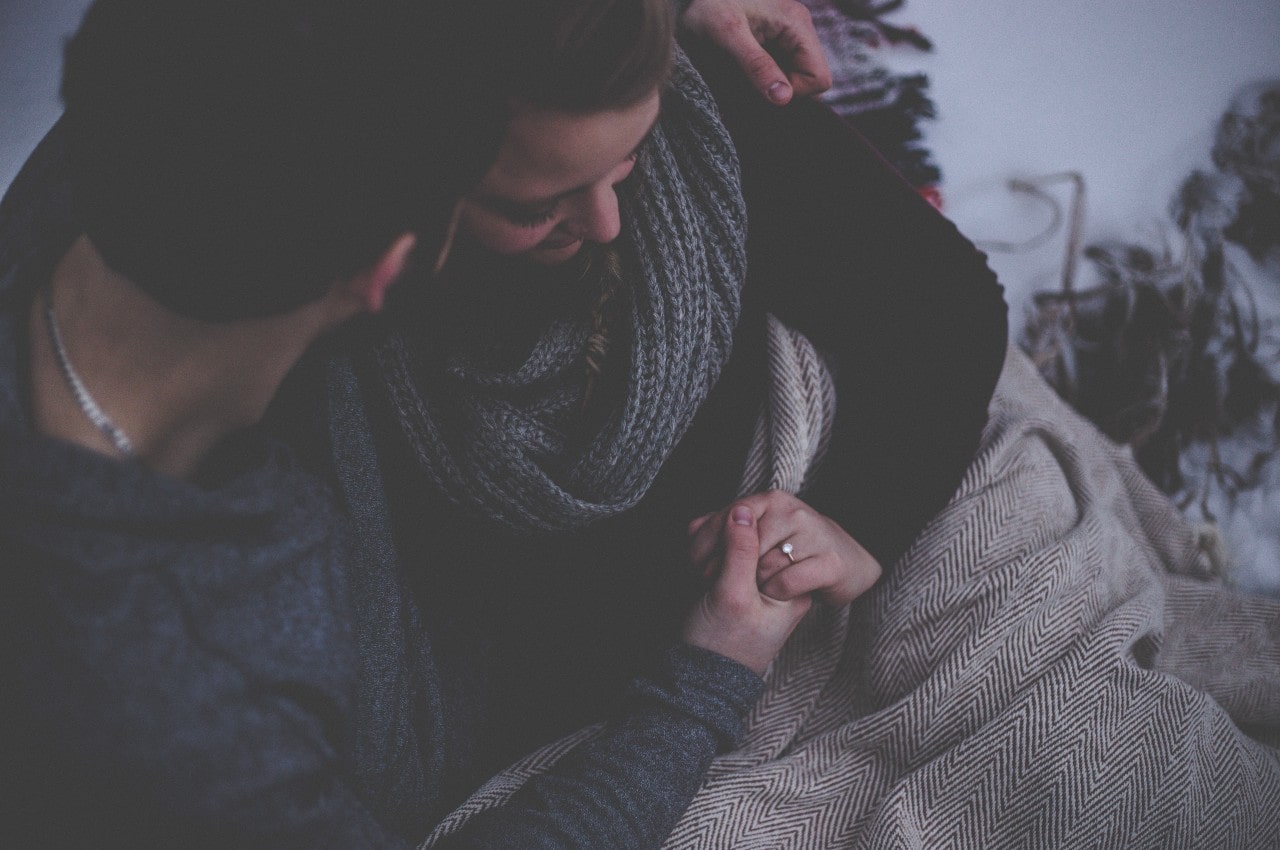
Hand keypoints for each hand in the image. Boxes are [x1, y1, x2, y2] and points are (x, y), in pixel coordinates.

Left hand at [680, 0, 833, 104]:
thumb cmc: (708, 5)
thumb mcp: (728, 36)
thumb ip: (757, 65)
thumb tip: (783, 99)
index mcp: (797, 23)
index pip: (819, 78)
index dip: (794, 92)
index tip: (762, 88)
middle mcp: (799, 28)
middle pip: (810, 79)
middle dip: (782, 89)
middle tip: (749, 81)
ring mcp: (788, 34)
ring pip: (795, 76)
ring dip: (771, 84)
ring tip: (743, 74)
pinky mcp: (775, 40)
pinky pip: (781, 69)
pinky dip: (764, 77)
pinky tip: (743, 70)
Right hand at [681, 504, 812, 673]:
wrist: (697, 678)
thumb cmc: (720, 645)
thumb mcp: (732, 596)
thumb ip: (740, 551)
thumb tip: (742, 510)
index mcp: (790, 588)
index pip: (771, 536)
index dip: (738, 537)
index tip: (717, 564)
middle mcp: (777, 583)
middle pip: (753, 536)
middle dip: (722, 542)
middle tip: (705, 572)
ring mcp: (753, 583)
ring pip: (734, 542)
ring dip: (710, 547)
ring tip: (698, 575)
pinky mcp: (731, 584)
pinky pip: (722, 553)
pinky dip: (705, 553)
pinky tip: (693, 565)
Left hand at [688, 490, 880, 606]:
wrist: (851, 564)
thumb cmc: (795, 550)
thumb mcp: (757, 537)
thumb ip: (725, 531)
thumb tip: (691, 527)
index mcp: (770, 499)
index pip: (726, 517)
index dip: (704, 544)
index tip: (694, 568)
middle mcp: (792, 510)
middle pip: (742, 542)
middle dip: (721, 568)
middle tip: (714, 585)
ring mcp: (813, 534)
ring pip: (763, 564)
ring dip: (749, 584)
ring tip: (746, 591)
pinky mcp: (831, 563)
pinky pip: (787, 581)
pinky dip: (774, 593)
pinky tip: (771, 595)